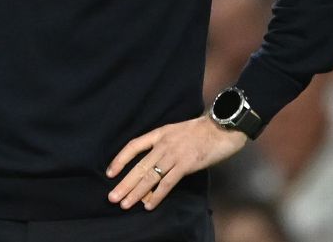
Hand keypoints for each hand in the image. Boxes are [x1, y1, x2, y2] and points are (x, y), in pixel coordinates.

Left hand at [106, 115, 247, 209]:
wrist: (222, 127)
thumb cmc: (202, 130)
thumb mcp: (177, 131)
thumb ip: (164, 144)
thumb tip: (154, 163)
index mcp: (159, 133)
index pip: (133, 146)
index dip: (120, 160)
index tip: (110, 173)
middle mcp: (163, 144)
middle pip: (139, 166)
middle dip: (124, 183)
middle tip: (112, 197)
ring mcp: (174, 155)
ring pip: (150, 177)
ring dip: (136, 192)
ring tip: (125, 204)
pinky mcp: (185, 165)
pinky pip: (167, 183)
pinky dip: (157, 195)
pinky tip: (149, 205)